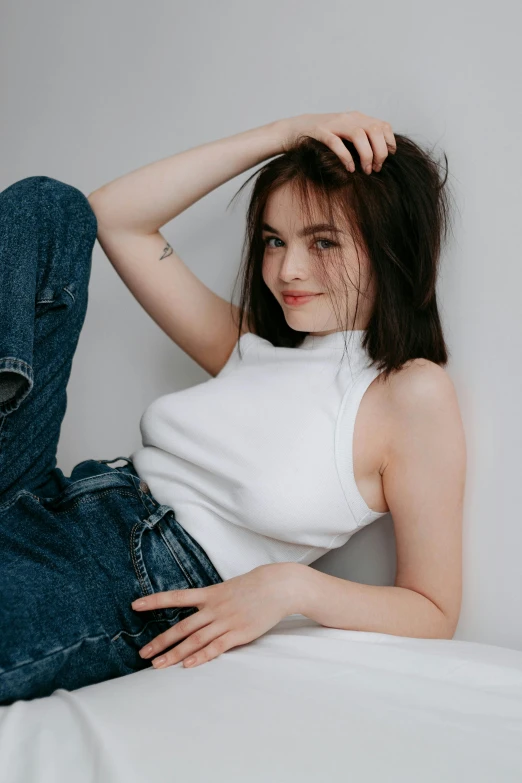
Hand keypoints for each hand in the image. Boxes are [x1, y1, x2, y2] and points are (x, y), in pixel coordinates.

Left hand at [131, 562, 300, 668]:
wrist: (278, 586)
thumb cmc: (254, 586)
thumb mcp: (228, 587)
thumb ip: (212, 599)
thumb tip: (198, 608)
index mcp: (209, 594)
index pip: (176, 597)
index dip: (155, 601)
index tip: (135, 605)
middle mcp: (214, 608)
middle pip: (182, 627)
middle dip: (161, 641)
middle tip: (142, 654)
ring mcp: (225, 621)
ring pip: (195, 640)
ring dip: (175, 654)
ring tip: (158, 666)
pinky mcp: (239, 633)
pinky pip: (216, 647)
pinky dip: (201, 657)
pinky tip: (188, 665)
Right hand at [277, 110, 396, 174]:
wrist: (294, 129)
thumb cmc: (322, 137)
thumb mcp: (345, 133)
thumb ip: (361, 138)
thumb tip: (380, 155)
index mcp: (357, 118)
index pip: (381, 125)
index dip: (389, 141)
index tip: (390, 156)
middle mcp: (348, 118)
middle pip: (374, 130)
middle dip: (380, 152)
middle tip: (377, 168)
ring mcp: (334, 124)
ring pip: (359, 135)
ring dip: (366, 155)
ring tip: (365, 170)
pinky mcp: (320, 132)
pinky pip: (337, 144)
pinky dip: (346, 157)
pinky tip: (349, 168)